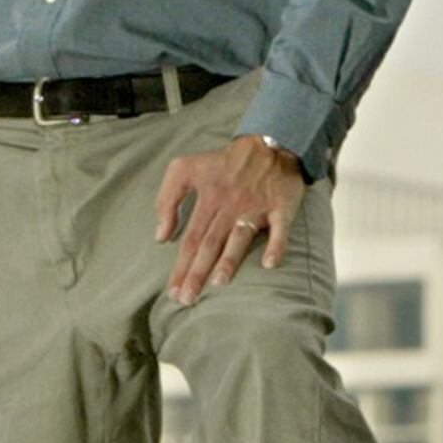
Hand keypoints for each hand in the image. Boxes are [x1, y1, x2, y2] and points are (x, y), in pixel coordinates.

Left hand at [154, 137, 302, 299]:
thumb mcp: (184, 168)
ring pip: (239, 237)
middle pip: (210, 243)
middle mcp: (229, 205)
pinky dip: (276, 245)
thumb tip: (161, 236)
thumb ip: (167, 198)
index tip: (172, 291)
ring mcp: (256, 207)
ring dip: (229, 260)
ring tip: (218, 282)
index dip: (180, 266)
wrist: (268, 144)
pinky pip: (280, 229)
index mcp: (207, 198)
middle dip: (197, 272)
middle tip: (187, 298)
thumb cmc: (224, 162)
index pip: (190, 238)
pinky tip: (269, 264)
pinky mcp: (281, 207)